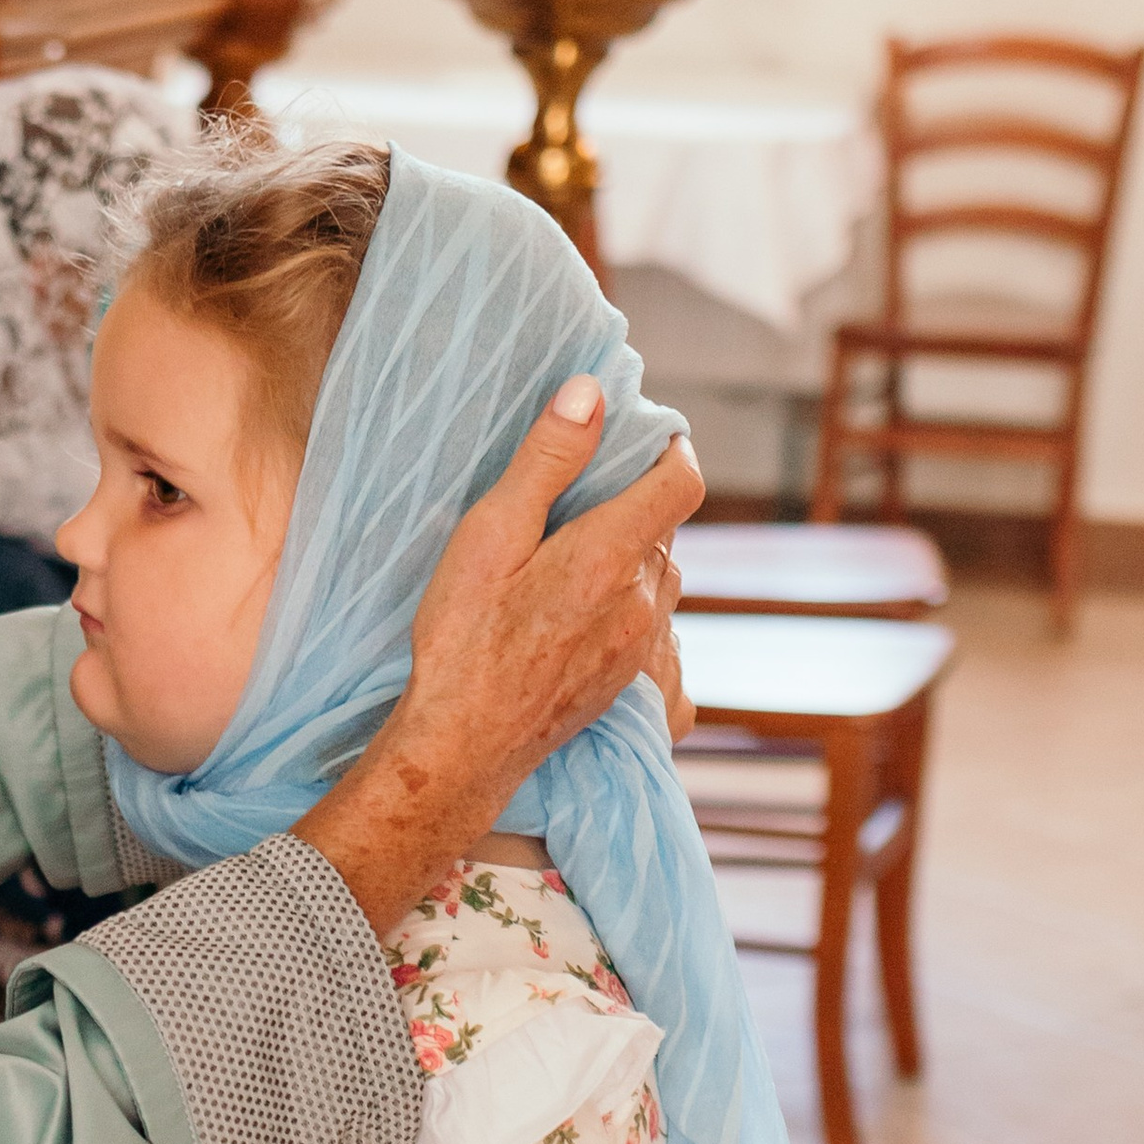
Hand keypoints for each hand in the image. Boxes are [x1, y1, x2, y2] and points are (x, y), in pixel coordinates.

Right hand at [301, 384, 699, 936]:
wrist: (463, 749)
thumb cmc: (462, 641)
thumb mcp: (489, 537)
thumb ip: (545, 463)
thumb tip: (588, 394)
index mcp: (611, 556)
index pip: (681, 482)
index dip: (673, 449)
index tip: (651, 436)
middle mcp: (643, 601)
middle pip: (664, 530)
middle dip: (634, 504)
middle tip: (579, 498)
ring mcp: (641, 648)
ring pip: (658, 579)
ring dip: (631, 556)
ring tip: (571, 558)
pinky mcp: (630, 683)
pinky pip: (648, 623)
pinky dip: (624, 602)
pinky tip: (573, 613)